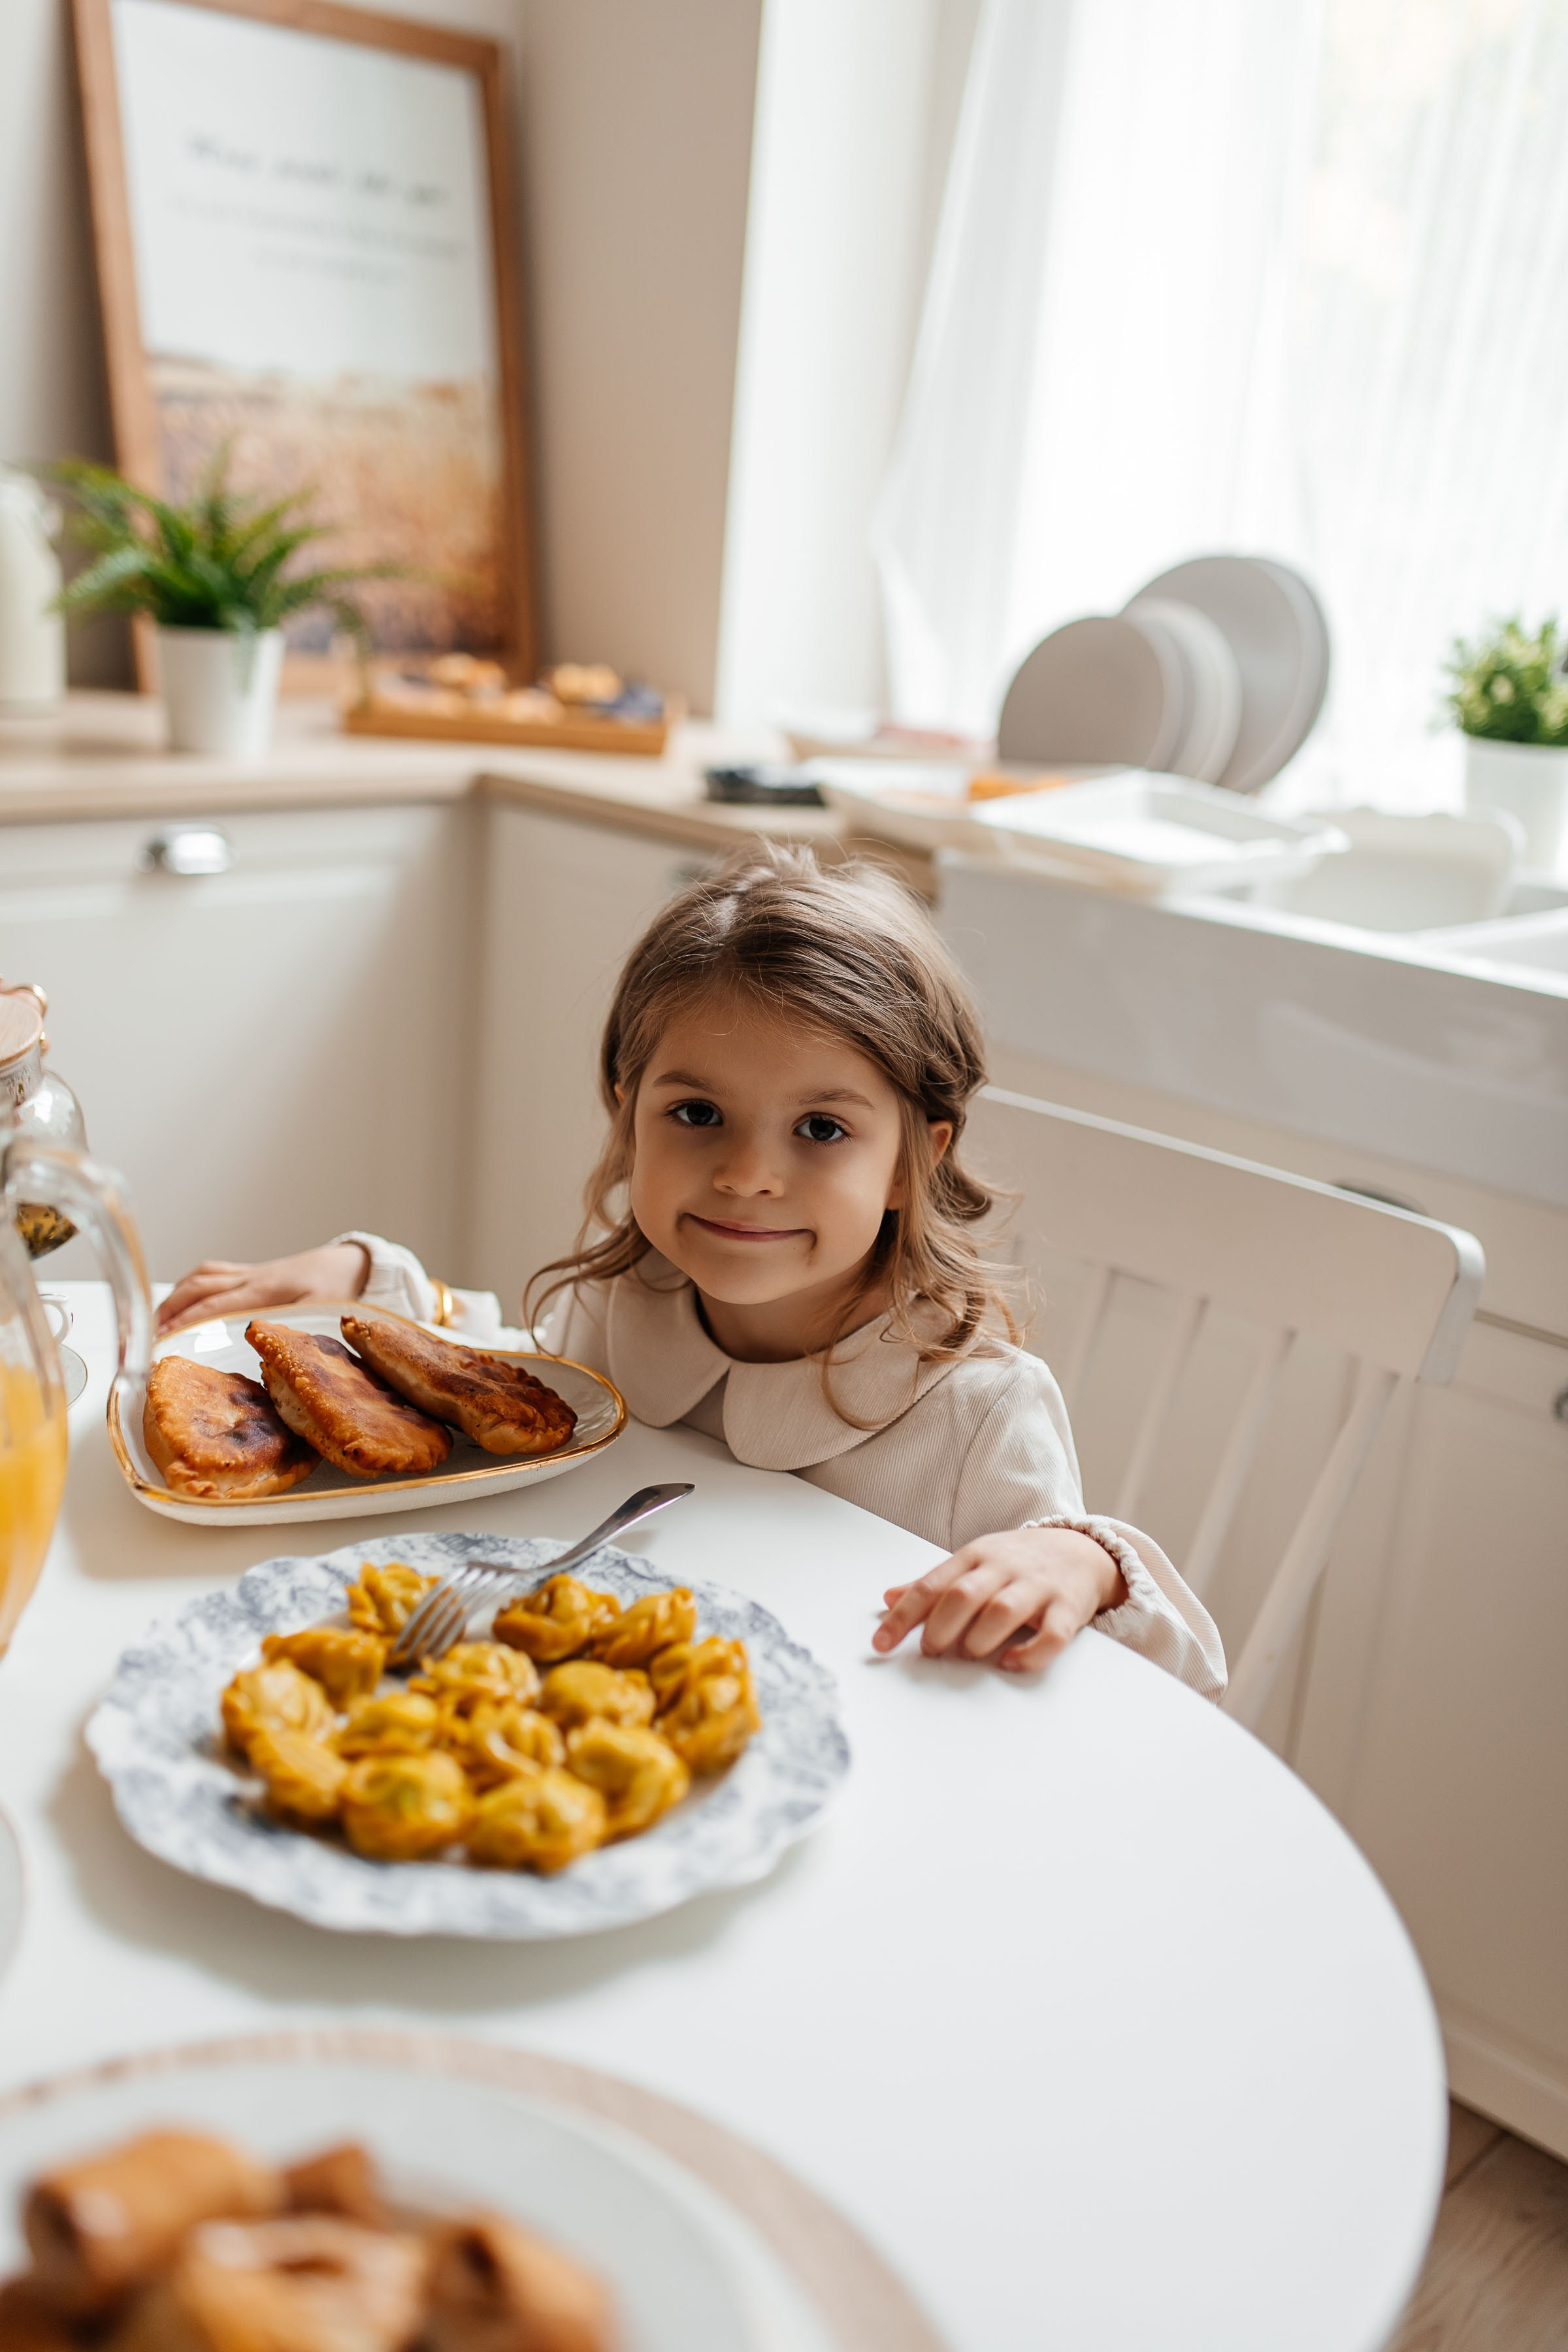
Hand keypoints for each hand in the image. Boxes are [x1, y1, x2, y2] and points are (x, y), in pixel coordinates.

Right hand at [156, 1242, 369, 1335]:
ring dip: (175, 1297)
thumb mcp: (321, 1312)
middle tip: (147, 1336)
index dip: (184, 1321)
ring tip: (154, 1321)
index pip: (213, 1305)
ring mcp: (249, 1273)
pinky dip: (190, 1285)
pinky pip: (212, 1273)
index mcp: (264, 1290)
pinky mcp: (251, 1273)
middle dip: (168, 1310)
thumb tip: (265, 1347)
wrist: (350, 1265)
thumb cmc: (337, 1289)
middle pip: (198, 1288)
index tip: (162, 1338)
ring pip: (201, 1277)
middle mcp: (250, 1278)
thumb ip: (293, 1327)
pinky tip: (181, 1299)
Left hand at [872, 1525, 1126, 1672]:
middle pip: (964, 1595)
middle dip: (940, 1627)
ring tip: (968, 1653)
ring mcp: (1037, 1587)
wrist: (1081, 1550)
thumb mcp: (972, 1563)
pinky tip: (1010, 1663)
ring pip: (1003, 1611)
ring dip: (978, 1638)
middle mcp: (1004, 1568)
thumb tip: (888, 1598)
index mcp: (974, 1557)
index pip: (931, 1586)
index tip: (881, 1644)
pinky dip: (1030, 1654)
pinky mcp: (1068, 1608)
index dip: (903, 1617)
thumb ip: (932, 1584)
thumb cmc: (1017, 1562)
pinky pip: (1051, 1635)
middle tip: (930, 1650)